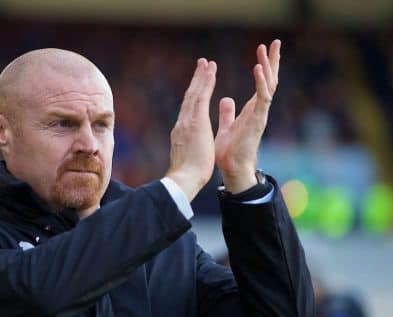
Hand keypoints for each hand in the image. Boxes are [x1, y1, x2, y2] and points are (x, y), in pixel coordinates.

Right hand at [166, 58, 216, 200]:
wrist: (184, 179)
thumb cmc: (188, 174)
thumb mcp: (187, 157)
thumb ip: (188, 148)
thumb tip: (189, 148)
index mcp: (181, 133)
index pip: (188, 111)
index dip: (194, 96)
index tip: (198, 85)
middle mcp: (181, 123)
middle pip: (189, 97)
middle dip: (196, 81)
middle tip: (202, 64)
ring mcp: (187, 121)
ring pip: (194, 94)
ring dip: (201, 77)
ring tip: (207, 63)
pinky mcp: (196, 122)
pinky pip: (202, 98)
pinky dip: (206, 83)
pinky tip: (211, 72)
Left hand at [215, 40, 280, 192]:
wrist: (231, 170)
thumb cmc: (229, 152)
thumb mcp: (226, 126)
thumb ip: (228, 113)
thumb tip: (226, 99)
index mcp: (252, 110)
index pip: (262, 83)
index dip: (264, 66)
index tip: (264, 49)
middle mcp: (259, 111)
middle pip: (269, 81)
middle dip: (273, 61)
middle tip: (275, 42)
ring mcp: (260, 115)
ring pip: (268, 86)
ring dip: (268, 67)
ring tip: (267, 49)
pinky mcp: (257, 121)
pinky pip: (262, 98)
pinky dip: (261, 82)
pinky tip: (259, 68)